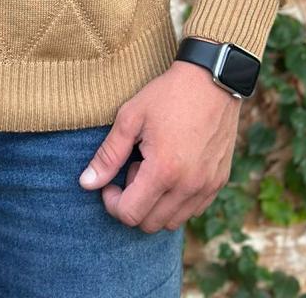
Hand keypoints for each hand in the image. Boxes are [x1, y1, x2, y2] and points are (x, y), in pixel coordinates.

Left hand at [77, 60, 239, 231]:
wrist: (211, 80)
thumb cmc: (167, 95)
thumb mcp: (130, 117)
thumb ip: (108, 155)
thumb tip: (86, 184)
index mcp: (163, 171)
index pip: (130, 214)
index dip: (112, 202)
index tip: (110, 182)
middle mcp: (188, 186)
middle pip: (149, 224)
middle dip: (133, 203)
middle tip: (133, 168)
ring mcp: (207, 187)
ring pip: (172, 222)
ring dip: (155, 204)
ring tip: (153, 168)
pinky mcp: (218, 183)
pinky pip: (193, 210)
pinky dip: (177, 201)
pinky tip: (172, 170)